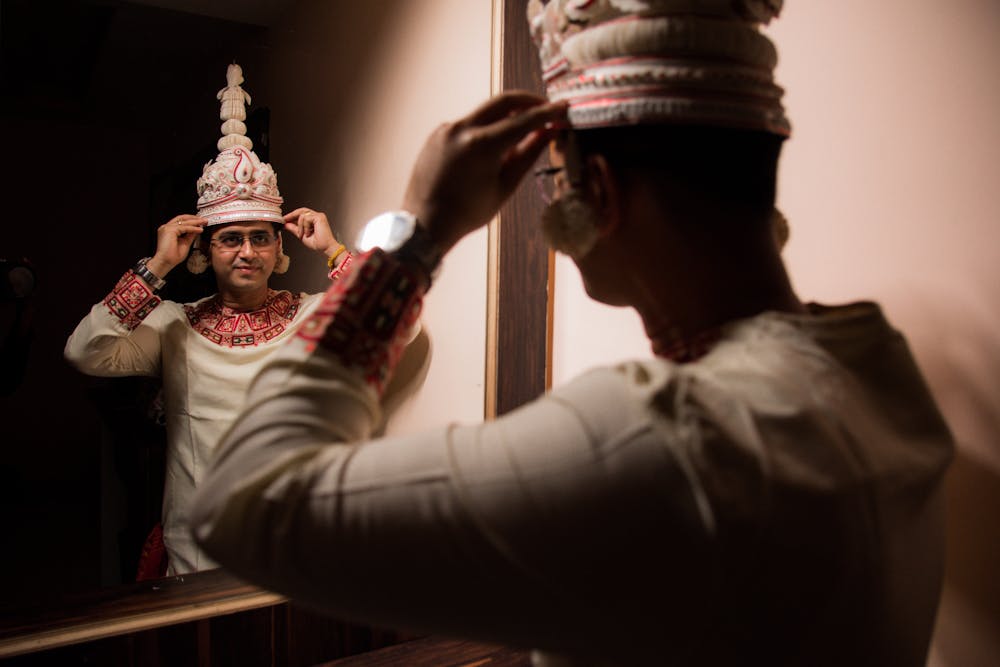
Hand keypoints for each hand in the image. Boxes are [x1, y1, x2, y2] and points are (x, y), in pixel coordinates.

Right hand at [148, 214, 206, 275]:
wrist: (165, 262)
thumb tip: (197, 229)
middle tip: (204, 220)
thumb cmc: (173, 256)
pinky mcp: (169, 230)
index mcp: (168, 230)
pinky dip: (193, 228)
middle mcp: (166, 227)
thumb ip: (190, 235)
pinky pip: (184, 227)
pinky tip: (200, 230)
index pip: (180, 221)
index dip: (191, 220)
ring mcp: (166, 228)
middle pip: (181, 218)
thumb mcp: (185, 243)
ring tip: (204, 223)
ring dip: (195, 222)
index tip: (201, 222)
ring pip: (183, 222)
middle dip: (194, 218)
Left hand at [283, 208, 341, 256]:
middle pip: (301, 210)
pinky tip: (308, 233)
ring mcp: (318, 216)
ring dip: (300, 226)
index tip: (284, 219)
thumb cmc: (317, 243)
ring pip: (302, 215)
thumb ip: (294, 228)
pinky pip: (306, 218)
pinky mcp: (319, 217)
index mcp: (313, 220)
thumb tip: (286, 224)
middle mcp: (316, 216)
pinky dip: (305, 227)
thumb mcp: (301, 235)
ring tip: (303, 235)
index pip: (301, 213)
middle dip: (292, 215)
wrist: (325, 247)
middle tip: (285, 219)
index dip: (292, 215)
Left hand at [402, 91, 567, 252]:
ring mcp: (447, 129)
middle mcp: (461, 129)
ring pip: (484, 112)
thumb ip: (528, 155)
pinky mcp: (438, 133)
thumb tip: (548, 133)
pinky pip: (468, 124)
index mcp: (481, 145)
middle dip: (528, 101)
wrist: (425, 223)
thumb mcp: (505, 186)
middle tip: (545, 108)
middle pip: (502, 101)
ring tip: (521, 135)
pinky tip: (491, 150)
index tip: (563, 108)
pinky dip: (484, 130)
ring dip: (505, 117)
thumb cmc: (468, 213)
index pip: (523, 120)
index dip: (547, 113)